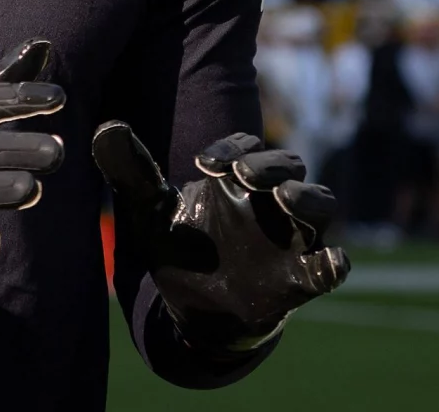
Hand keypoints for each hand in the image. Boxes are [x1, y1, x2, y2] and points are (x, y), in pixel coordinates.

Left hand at [93, 126, 347, 350]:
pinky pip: (328, 267)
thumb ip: (132, 171)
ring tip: (284, 199)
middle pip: (288, 165)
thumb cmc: (179, 247)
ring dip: (306, 197)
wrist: (192, 309)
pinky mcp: (300, 279)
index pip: (245, 146)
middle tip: (244, 175)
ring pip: (318, 204)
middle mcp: (269, 201)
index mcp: (235, 179)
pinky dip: (333, 264)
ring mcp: (289, 238)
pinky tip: (330, 262)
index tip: (204, 163)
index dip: (232, 147)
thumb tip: (105, 129)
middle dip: (270, 165)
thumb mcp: (150, 211)